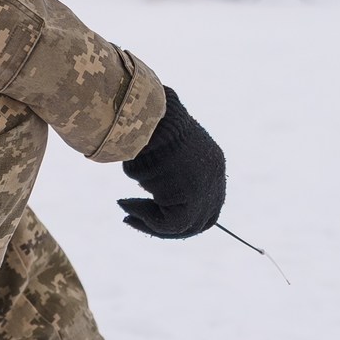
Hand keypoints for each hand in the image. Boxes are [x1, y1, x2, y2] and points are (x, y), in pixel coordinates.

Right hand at [117, 89, 225, 238]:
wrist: (149, 114)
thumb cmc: (147, 122)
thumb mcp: (161, 146)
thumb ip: (164, 168)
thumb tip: (148, 181)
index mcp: (211, 161)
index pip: (206, 201)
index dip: (178, 211)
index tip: (151, 209)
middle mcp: (214, 177)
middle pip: (200, 220)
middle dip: (166, 225)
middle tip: (134, 219)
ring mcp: (206, 189)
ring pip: (184, 224)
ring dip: (150, 223)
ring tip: (125, 212)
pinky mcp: (192, 199)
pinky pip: (170, 223)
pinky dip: (146, 220)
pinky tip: (127, 206)